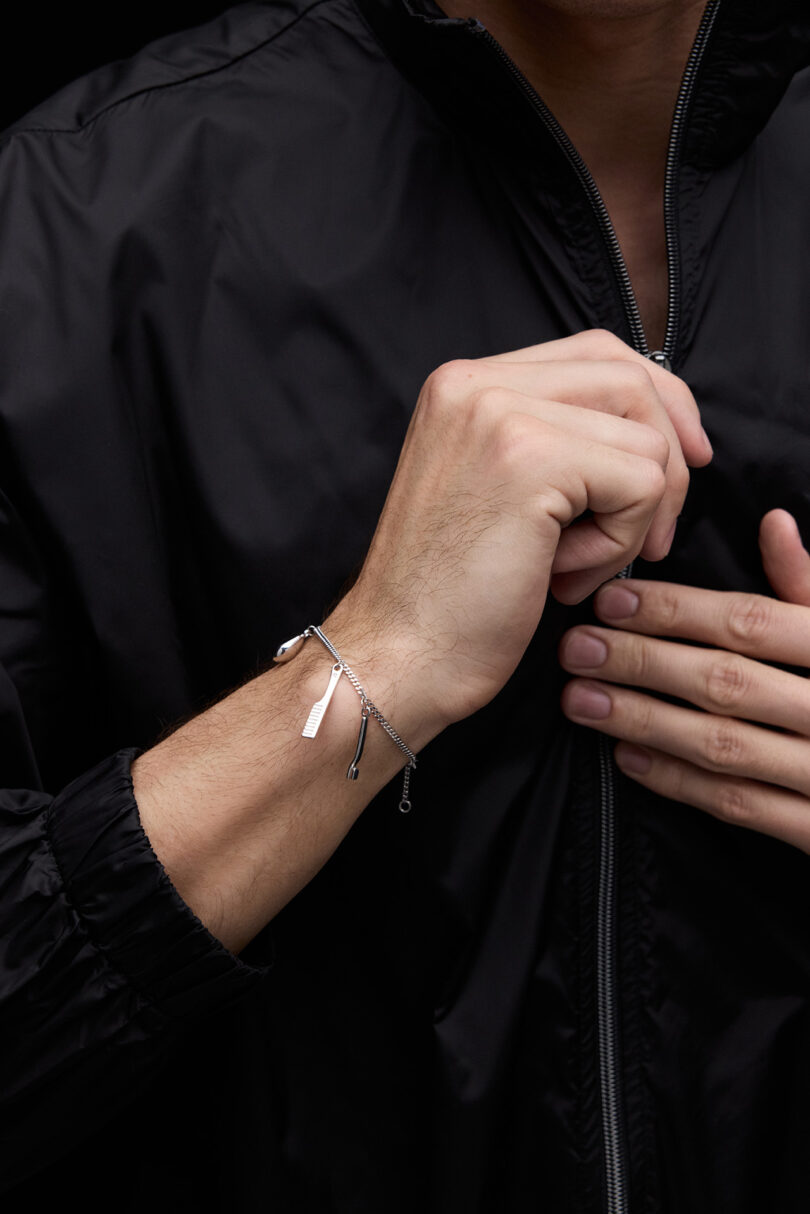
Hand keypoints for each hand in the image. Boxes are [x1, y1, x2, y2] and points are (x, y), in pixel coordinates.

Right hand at [330, 329, 710, 730]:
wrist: (400, 656)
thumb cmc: (451, 596)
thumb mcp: (498, 491)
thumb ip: (554, 440)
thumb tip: (665, 430)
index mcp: (462, 385)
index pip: (598, 352)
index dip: (659, 402)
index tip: (686, 459)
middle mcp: (474, 383)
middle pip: (631, 379)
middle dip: (668, 460)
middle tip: (650, 539)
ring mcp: (499, 414)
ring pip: (646, 439)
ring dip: (633, 518)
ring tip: (573, 567)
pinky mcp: (530, 460)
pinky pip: (642, 483)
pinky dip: (620, 544)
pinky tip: (562, 577)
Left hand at [559, 509, 809, 854]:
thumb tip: (773, 522)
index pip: (751, 623)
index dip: (676, 611)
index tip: (611, 602)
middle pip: (727, 681)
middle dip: (643, 663)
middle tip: (576, 649)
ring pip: (723, 745)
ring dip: (644, 720)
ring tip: (582, 700)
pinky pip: (742, 805)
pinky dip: (680, 782)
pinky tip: (628, 757)